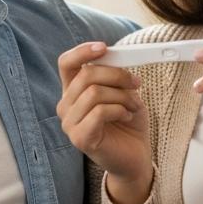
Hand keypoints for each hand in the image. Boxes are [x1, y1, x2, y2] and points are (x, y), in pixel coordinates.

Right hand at [57, 42, 152, 203]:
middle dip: (117, 75)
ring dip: (122, 95)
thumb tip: (114, 56)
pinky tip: (127, 116)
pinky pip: (100, 112)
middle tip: (136, 83)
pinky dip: (119, 109)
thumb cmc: (128, 123)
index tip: (104, 47)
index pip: (66, 63)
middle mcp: (66, 106)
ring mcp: (69, 123)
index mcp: (73, 91)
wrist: (135, 156)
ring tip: (134, 105)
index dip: (82, 51)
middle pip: (86, 75)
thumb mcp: (123, 92)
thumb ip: (114, 75)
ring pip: (94, 92)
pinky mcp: (79, 138)